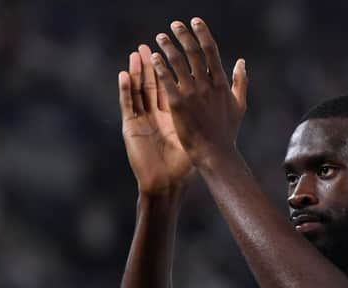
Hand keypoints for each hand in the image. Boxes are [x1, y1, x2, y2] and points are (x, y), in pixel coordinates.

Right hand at [118, 44, 194, 195]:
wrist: (167, 184)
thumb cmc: (183, 167)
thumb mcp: (196, 139)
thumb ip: (205, 121)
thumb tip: (222, 107)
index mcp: (172, 117)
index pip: (171, 87)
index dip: (172, 70)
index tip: (176, 51)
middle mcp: (155, 115)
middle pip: (153, 85)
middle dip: (152, 65)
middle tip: (151, 43)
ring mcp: (142, 120)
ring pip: (138, 90)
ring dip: (137, 71)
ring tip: (137, 53)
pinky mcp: (131, 128)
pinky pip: (128, 104)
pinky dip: (125, 89)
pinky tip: (125, 74)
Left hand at [150, 18, 247, 167]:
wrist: (215, 153)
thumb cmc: (227, 132)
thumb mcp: (239, 105)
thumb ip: (240, 82)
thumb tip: (242, 62)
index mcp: (221, 83)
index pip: (211, 51)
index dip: (202, 33)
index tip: (195, 21)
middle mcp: (206, 85)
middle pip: (193, 52)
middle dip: (183, 35)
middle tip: (175, 25)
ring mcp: (192, 93)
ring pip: (178, 62)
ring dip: (169, 47)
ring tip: (160, 38)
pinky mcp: (179, 104)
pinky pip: (167, 80)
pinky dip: (160, 67)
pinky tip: (154, 58)